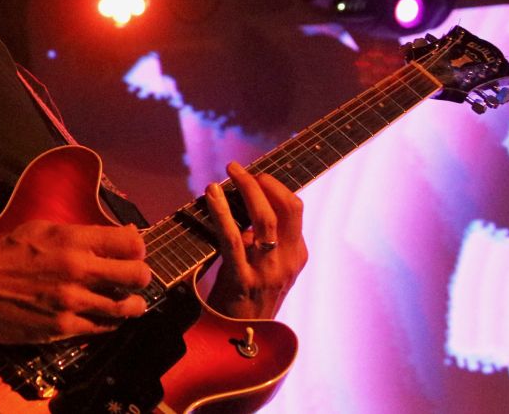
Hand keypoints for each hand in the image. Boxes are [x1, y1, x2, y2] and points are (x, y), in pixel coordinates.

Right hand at [0, 220, 151, 343]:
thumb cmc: (3, 252)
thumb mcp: (44, 229)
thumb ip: (83, 234)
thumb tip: (123, 233)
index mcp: (73, 239)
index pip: (132, 242)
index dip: (137, 248)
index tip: (133, 253)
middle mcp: (78, 268)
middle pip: (138, 274)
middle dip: (141, 277)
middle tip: (135, 280)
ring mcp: (71, 301)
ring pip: (126, 307)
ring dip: (132, 305)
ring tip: (129, 303)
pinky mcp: (62, 328)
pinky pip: (102, 328)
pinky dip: (108, 323)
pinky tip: (104, 318)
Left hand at [203, 162, 307, 319]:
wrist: (241, 340)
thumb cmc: (248, 298)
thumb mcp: (268, 268)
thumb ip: (265, 241)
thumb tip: (244, 202)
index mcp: (297, 255)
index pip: (294, 208)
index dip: (275, 185)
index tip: (256, 173)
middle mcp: (287, 261)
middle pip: (284, 208)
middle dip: (261, 181)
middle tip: (237, 168)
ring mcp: (267, 271)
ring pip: (264, 219)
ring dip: (244, 190)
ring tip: (227, 175)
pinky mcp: (243, 280)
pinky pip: (233, 238)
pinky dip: (221, 212)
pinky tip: (211, 195)